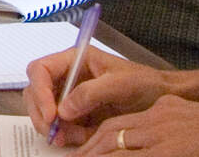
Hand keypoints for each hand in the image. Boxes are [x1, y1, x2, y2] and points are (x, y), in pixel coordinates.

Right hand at [24, 46, 167, 145]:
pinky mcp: (77, 115)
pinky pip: (60, 126)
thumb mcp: (120, 84)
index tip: (51, 115)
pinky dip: (66, 136)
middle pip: (35, 92)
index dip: (40, 91)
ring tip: (72, 138)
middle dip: (42, 114)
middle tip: (54, 133)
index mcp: (73, 60)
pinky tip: (82, 139)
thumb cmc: (145, 84)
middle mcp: (67, 76)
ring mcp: (70, 96)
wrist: (164, 99)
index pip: (40, 70)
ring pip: (44, 111)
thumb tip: (62, 110)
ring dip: (53, 128)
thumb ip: (90, 93)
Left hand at [66, 95, 198, 156]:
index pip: (121, 124)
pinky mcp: (177, 148)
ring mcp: (170, 133)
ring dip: (100, 156)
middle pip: (114, 134)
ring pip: (121, 146)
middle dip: (91, 151)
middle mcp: (163, 117)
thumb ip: (172, 141)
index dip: (98, 142)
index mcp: (168, 110)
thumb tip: (149, 150)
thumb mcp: (197, 135)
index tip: (84, 154)